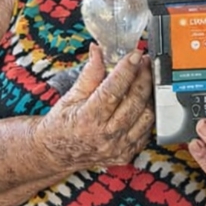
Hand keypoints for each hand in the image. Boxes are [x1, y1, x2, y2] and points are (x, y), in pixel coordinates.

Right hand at [35, 43, 153, 169]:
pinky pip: (146, 130)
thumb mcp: (70, 97)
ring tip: (144, 79)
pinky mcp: (126, 154)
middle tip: (143, 62)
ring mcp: (118, 148)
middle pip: (135, 102)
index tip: (135, 55)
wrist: (56, 153)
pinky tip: (142, 101)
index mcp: (87, 120)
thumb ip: (89, 74)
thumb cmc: (61, 125)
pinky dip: (147, 113)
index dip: (127, 70)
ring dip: (148, 94)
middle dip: (143, 77)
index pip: (113, 90)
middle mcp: (105, 136)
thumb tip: (98, 51)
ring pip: (146, 116)